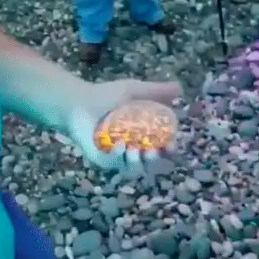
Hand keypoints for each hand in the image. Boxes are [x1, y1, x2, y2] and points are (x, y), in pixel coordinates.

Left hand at [65, 78, 182, 178]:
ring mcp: (118, 157)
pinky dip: (119, 158)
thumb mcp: (134, 90)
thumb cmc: (105, 95)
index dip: (170, 149)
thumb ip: (157, 91)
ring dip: (138, 163)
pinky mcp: (102, 161)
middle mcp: (134, 148)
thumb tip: (180, 89)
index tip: (171, 146)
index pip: (163, 148)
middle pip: (152, 163)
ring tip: (134, 150)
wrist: (77, 101)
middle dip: (155, 160)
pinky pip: (115, 166)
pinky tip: (119, 146)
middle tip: (152, 151)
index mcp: (144, 134)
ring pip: (135, 170)